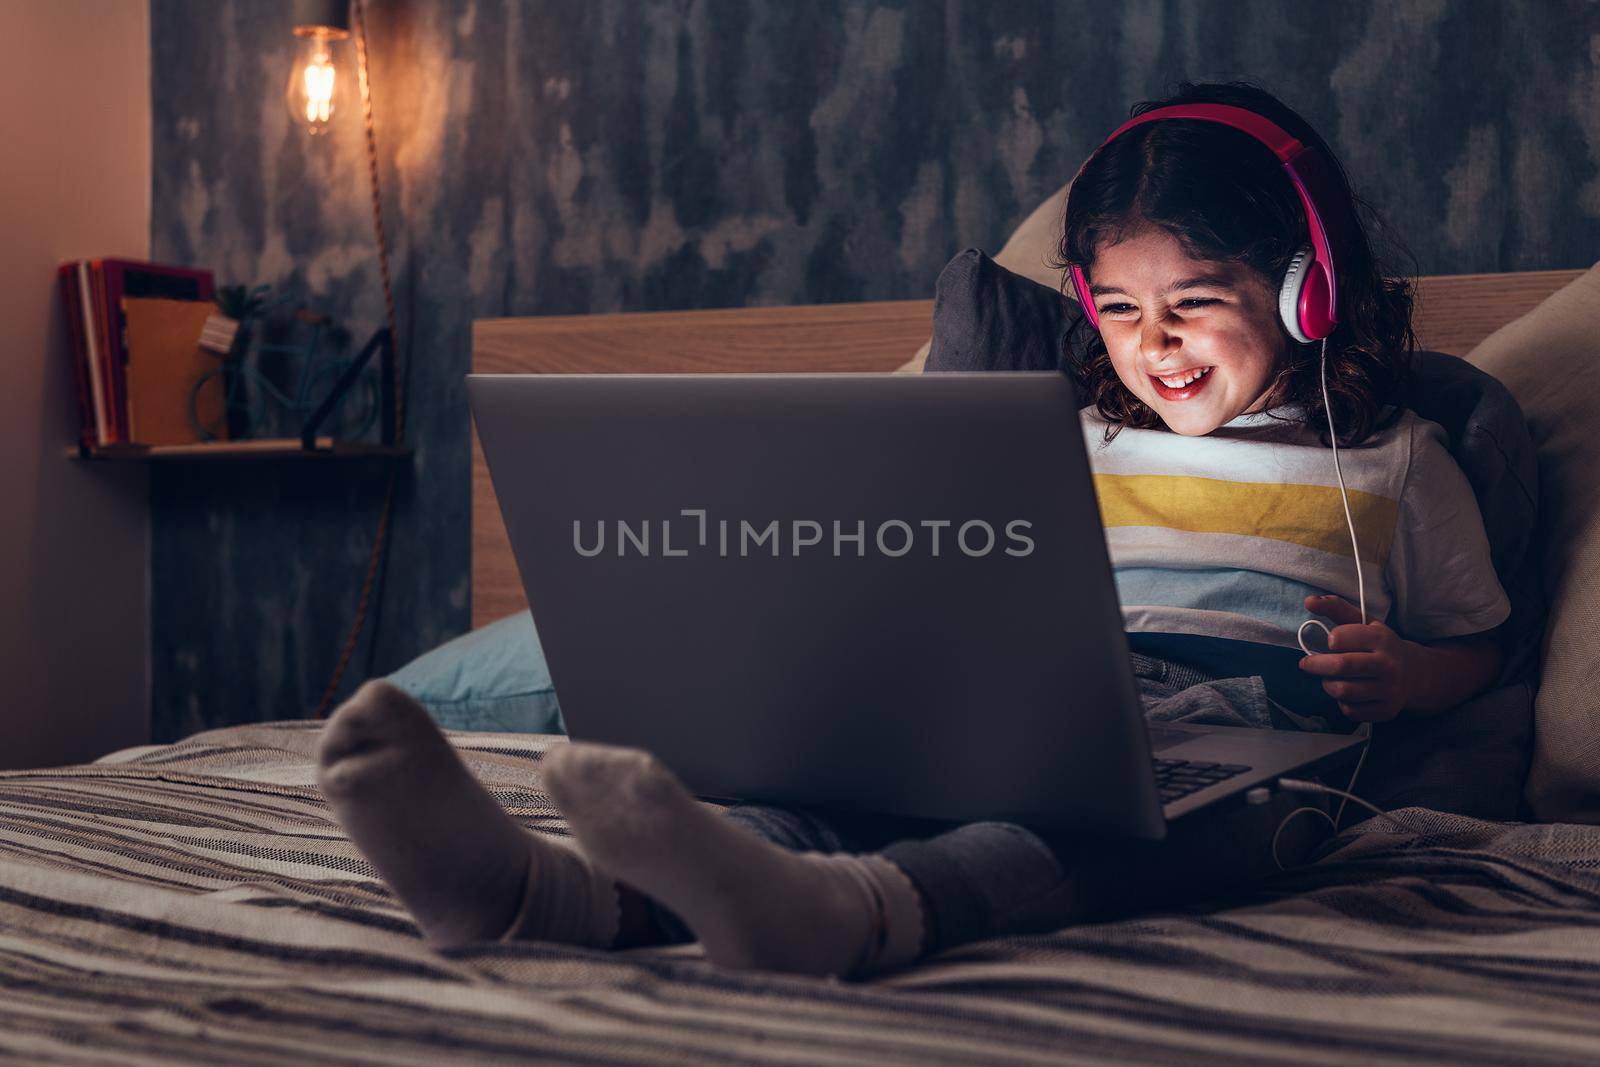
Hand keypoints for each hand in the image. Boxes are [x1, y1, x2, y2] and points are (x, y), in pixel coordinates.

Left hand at [1296, 594, 1410, 721]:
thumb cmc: (1379, 645)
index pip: (1338, 638)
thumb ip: (1336, 608)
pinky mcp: (1387, 710)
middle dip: (1316, 665)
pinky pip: (1351, 711)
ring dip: (1328, 684)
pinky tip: (1348, 694)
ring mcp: (1389, 689)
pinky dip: (1342, 703)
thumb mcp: (1363, 623)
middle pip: (1340, 666)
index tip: (1331, 642)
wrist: (1415, 673)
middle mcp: (1388, 664)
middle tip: (1308, 664)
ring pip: (1342, 691)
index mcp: (1381, 638)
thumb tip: (1309, 601)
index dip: (1330, 640)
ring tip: (1330, 678)